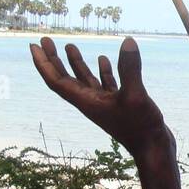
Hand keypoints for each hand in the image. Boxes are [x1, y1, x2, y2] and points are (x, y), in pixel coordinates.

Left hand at [30, 36, 171, 158]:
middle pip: (65, 79)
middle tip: (44, 40)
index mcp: (86, 102)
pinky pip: (104, 85)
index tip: (34, 45)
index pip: (57, 81)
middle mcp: (91, 102)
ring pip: (84, 80)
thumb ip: (130, 69)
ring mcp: (104, 104)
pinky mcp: (118, 104)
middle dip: (53, 59)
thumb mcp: (135, 95)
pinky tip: (103, 59)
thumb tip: (128, 42)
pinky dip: (101, 71)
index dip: (44, 63)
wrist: (154, 149)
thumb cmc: (141, 126)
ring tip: (69, 46)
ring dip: (75, 64)